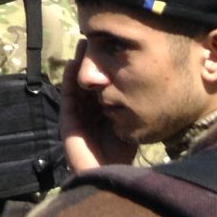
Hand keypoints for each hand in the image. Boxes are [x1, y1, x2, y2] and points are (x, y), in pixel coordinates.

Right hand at [60, 40, 136, 172]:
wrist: (109, 178)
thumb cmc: (122, 156)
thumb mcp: (130, 126)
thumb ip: (132, 111)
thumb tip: (149, 92)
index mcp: (101, 114)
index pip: (101, 85)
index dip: (104, 67)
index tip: (111, 48)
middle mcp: (88, 113)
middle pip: (88, 81)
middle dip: (90, 61)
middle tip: (94, 38)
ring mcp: (76, 117)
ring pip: (76, 85)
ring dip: (78, 65)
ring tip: (82, 45)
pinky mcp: (68, 123)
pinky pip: (68, 97)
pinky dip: (69, 80)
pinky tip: (74, 64)